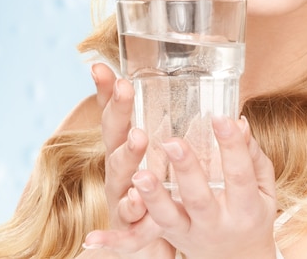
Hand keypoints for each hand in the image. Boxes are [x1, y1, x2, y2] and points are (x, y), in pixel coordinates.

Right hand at [85, 65, 174, 258]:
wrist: (155, 243)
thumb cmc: (160, 190)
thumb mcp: (167, 154)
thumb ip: (179, 127)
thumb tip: (205, 90)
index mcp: (126, 145)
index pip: (114, 112)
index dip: (107, 90)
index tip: (100, 66)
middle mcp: (118, 166)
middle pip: (113, 134)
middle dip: (119, 110)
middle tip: (126, 88)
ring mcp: (121, 194)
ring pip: (119, 172)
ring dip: (127, 154)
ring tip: (139, 137)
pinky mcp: (129, 225)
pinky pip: (128, 216)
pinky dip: (132, 207)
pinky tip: (138, 199)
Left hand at [129, 116, 277, 258]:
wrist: (240, 258)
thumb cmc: (252, 211)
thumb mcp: (263, 187)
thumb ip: (251, 155)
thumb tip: (238, 121)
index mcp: (244, 207)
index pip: (239, 174)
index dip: (231, 145)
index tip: (221, 117)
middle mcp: (215, 223)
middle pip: (199, 198)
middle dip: (186, 170)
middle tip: (172, 142)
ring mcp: (189, 233)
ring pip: (167, 218)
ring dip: (152, 197)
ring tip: (139, 175)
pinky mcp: (169, 237)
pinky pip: (139, 241)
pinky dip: (115, 242)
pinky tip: (92, 239)